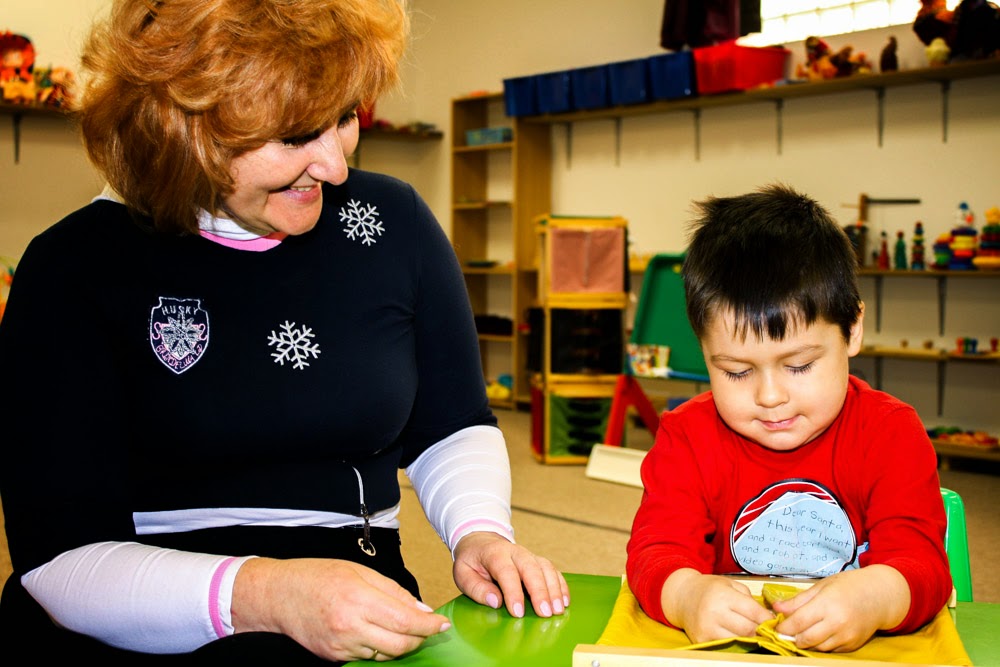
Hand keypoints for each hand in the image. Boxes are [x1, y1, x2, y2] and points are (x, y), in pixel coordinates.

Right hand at [231, 557, 449, 661]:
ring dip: (400, 645)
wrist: (278, 595)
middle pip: (400, 644)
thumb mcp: (359, 571)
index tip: (442, 624)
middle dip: (419, 638)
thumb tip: (421, 609)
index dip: (429, 626)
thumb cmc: (318, 576)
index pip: (405, 621)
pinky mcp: (334, 657)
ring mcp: (341, 646)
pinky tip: (379, 634)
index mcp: (359, 599)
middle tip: (426, 628)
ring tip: (402, 629)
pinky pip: (367, 658)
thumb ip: (393, 591)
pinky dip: (379, 649)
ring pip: (386, 655)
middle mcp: (350, 626)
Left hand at [452, 531, 569, 618]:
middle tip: (546, 613)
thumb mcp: (463, 573)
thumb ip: (477, 588)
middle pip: (531, 568)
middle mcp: (515, 552)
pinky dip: (561, 585)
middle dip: (540, 591)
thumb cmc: (472, 561)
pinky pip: (553, 570)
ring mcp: (529, 555)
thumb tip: (496, 602)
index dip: (513, 592)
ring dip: (554, 589)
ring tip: (558, 610)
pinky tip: (564, 601)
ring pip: (545, 568)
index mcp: (494, 554)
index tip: (518, 612)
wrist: (480, 541)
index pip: (506, 572)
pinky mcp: (537, 561)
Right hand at [662, 569, 773, 643]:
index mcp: (722, 595)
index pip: (753, 612)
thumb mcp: (730, 584)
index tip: (775, 622)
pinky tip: (737, 635)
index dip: (767, 619)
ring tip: (752, 632)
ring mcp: (706, 629)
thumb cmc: (709, 588)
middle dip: (760, 630)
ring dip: (749, 638)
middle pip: (748, 630)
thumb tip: (769, 617)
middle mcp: (713, 613)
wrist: (681, 596)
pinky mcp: (702, 640)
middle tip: (766, 629)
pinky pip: (726, 645)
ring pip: (739, 641)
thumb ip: (749, 599)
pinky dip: (736, 642)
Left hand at [773, 565, 909, 651]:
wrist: (880, 596)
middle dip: (792, 638)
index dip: (783, 627)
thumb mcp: (822, 586)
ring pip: (817, 647)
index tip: (776, 626)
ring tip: (803, 631)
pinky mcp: (853, 645)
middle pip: (806, 639)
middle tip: (786, 632)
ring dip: (806, 642)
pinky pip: (830, 650)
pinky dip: (821, 644)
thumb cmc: (849, 586)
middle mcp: (837, 623)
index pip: (798, 622)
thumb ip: (798, 600)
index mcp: (827, 604)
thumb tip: (776, 608)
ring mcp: (846, 636)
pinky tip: (820, 633)